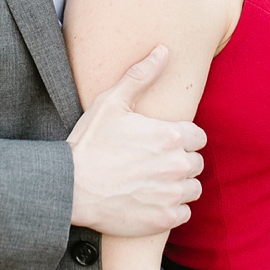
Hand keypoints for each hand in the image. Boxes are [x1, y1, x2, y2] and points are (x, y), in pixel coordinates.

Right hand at [68, 45, 205, 235]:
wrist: (71, 187)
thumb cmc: (91, 142)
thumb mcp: (112, 102)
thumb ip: (141, 75)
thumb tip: (164, 50)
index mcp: (169, 136)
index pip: (198, 137)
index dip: (182, 137)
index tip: (165, 141)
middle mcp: (176, 166)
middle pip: (197, 162)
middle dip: (181, 160)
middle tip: (156, 161)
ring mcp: (171, 194)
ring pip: (193, 188)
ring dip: (179, 184)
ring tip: (155, 181)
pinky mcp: (163, 219)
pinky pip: (184, 212)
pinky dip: (173, 208)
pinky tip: (153, 200)